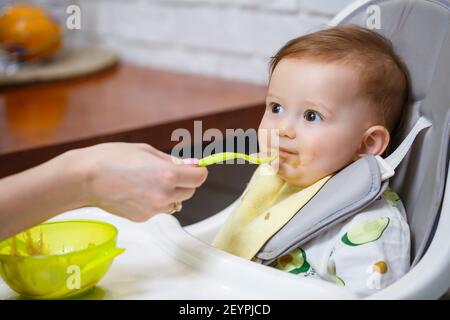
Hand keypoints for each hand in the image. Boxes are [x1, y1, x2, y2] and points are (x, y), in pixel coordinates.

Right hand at [69, 143, 207, 221]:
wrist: (85, 178)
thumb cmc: (112, 158)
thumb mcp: (147, 151)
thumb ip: (172, 161)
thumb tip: (192, 165)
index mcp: (168, 175)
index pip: (200, 177)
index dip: (198, 170)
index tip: (193, 166)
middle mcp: (164, 195)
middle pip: (191, 191)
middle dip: (185, 181)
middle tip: (169, 171)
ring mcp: (153, 210)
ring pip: (176, 201)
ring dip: (171, 192)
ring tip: (149, 181)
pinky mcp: (143, 218)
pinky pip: (159, 209)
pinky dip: (156, 201)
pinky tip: (138, 191)